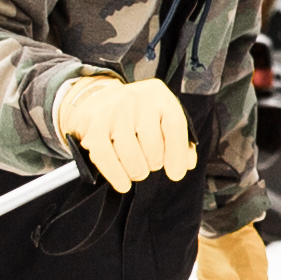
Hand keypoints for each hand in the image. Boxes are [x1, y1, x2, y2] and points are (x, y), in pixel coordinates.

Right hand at [52, 72, 196, 189]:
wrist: (96, 98)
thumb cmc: (136, 114)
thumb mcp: (161, 116)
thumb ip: (179, 139)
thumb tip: (186, 163)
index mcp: (159, 96)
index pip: (175, 126)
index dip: (177, 154)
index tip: (176, 173)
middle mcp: (136, 100)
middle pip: (153, 147)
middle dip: (154, 163)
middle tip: (149, 162)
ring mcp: (113, 113)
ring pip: (131, 157)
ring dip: (136, 172)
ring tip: (136, 170)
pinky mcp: (93, 127)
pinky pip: (106, 159)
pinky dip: (117, 176)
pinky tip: (123, 182)